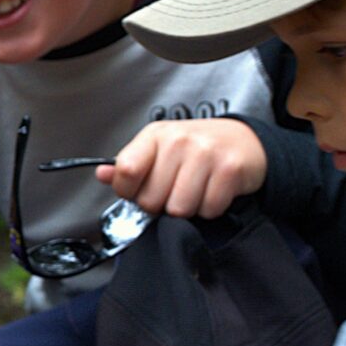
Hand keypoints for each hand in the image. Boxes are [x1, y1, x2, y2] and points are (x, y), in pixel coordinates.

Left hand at [99, 117, 265, 217]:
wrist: (244, 140)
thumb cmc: (195, 150)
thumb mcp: (158, 151)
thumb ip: (129, 166)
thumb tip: (102, 175)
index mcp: (154, 136)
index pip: (125, 171)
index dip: (129, 192)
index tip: (139, 191)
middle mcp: (179, 140)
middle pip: (151, 199)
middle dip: (161, 204)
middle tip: (175, 190)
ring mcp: (206, 153)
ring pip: (179, 209)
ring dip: (187, 209)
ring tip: (194, 191)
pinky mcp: (230, 169)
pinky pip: (208, 210)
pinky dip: (210, 209)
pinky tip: (212, 191)